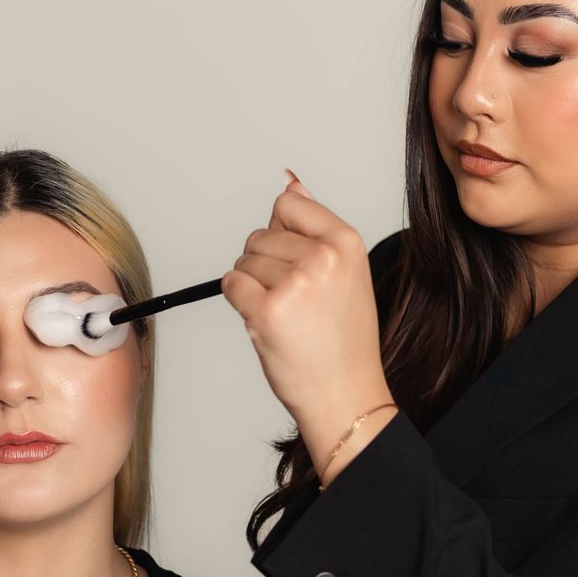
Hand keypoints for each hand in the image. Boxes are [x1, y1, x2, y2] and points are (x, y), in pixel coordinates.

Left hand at [220, 171, 397, 484]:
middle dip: (265, 265)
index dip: (282, 235)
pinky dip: (239, 303)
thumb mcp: (344, 273)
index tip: (296, 264)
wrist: (346, 395)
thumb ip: (314, 225)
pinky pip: (231, 285)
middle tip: (295, 301)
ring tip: (285, 315)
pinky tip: (267, 323)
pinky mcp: (266, 309)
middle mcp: (323, 257)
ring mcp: (294, 283)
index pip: (289, 205)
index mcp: (346, 243)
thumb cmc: (344, 342)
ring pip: (243, 261)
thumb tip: (290, 181)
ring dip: (252, 286)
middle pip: (260, 235)